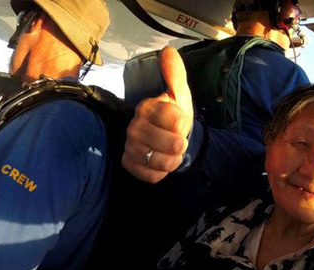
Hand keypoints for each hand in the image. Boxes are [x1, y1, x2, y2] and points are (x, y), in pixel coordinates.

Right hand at [122, 46, 192, 182]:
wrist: (169, 138)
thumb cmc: (174, 116)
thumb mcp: (180, 94)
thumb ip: (175, 74)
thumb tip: (168, 50)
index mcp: (147, 107)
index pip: (176, 118)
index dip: (184, 123)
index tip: (180, 121)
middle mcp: (135, 126)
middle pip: (172, 143)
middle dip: (182, 144)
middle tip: (178, 140)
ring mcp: (130, 146)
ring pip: (161, 162)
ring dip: (173, 160)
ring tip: (171, 153)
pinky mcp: (129, 164)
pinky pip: (151, 176)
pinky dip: (161, 173)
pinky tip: (160, 162)